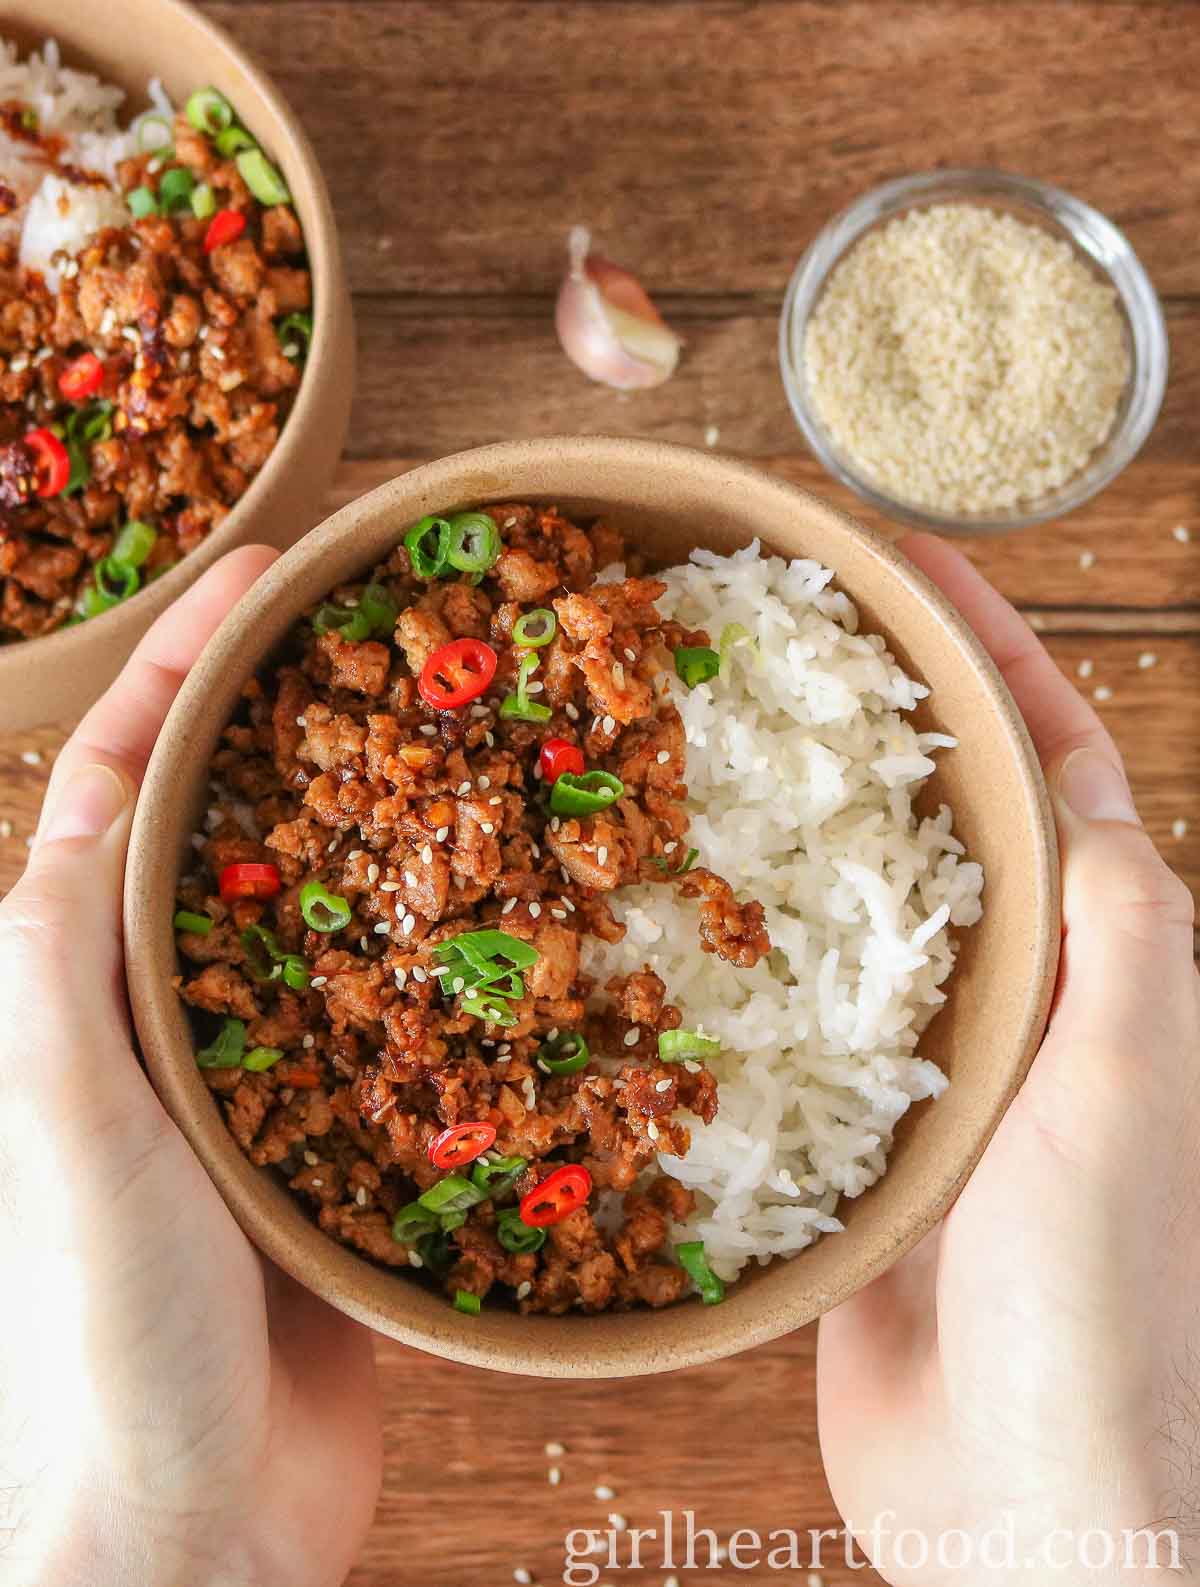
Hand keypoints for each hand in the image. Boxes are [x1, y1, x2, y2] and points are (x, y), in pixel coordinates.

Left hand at [0, 550, 380, 1586]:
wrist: (199, 1513)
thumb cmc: (109, 1315)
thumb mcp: (59, 1107)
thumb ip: (62, 949)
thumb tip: (103, 787)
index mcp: (88, 986)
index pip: (129, 784)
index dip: (184, 666)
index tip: (266, 574)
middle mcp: (176, 1013)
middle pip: (239, 826)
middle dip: (300, 721)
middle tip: (393, 637)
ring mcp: (271, 1073)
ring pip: (337, 912)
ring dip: (395, 828)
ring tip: (473, 749)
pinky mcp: (353, 1141)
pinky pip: (413, 1023)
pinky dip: (461, 962)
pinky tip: (527, 924)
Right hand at [817, 535, 1199, 1581]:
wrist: (1027, 1487)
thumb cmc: (1098, 1283)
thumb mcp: (1131, 1076)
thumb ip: (1120, 927)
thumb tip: (1083, 789)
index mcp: (1103, 968)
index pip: (1058, 770)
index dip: (996, 657)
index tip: (915, 565)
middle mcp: (1021, 1003)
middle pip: (950, 820)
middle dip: (884, 719)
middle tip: (786, 639)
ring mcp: (930, 1070)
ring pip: (858, 912)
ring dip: (798, 830)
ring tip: (714, 749)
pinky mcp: (853, 1143)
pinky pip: (791, 1025)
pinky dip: (743, 964)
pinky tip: (673, 923)